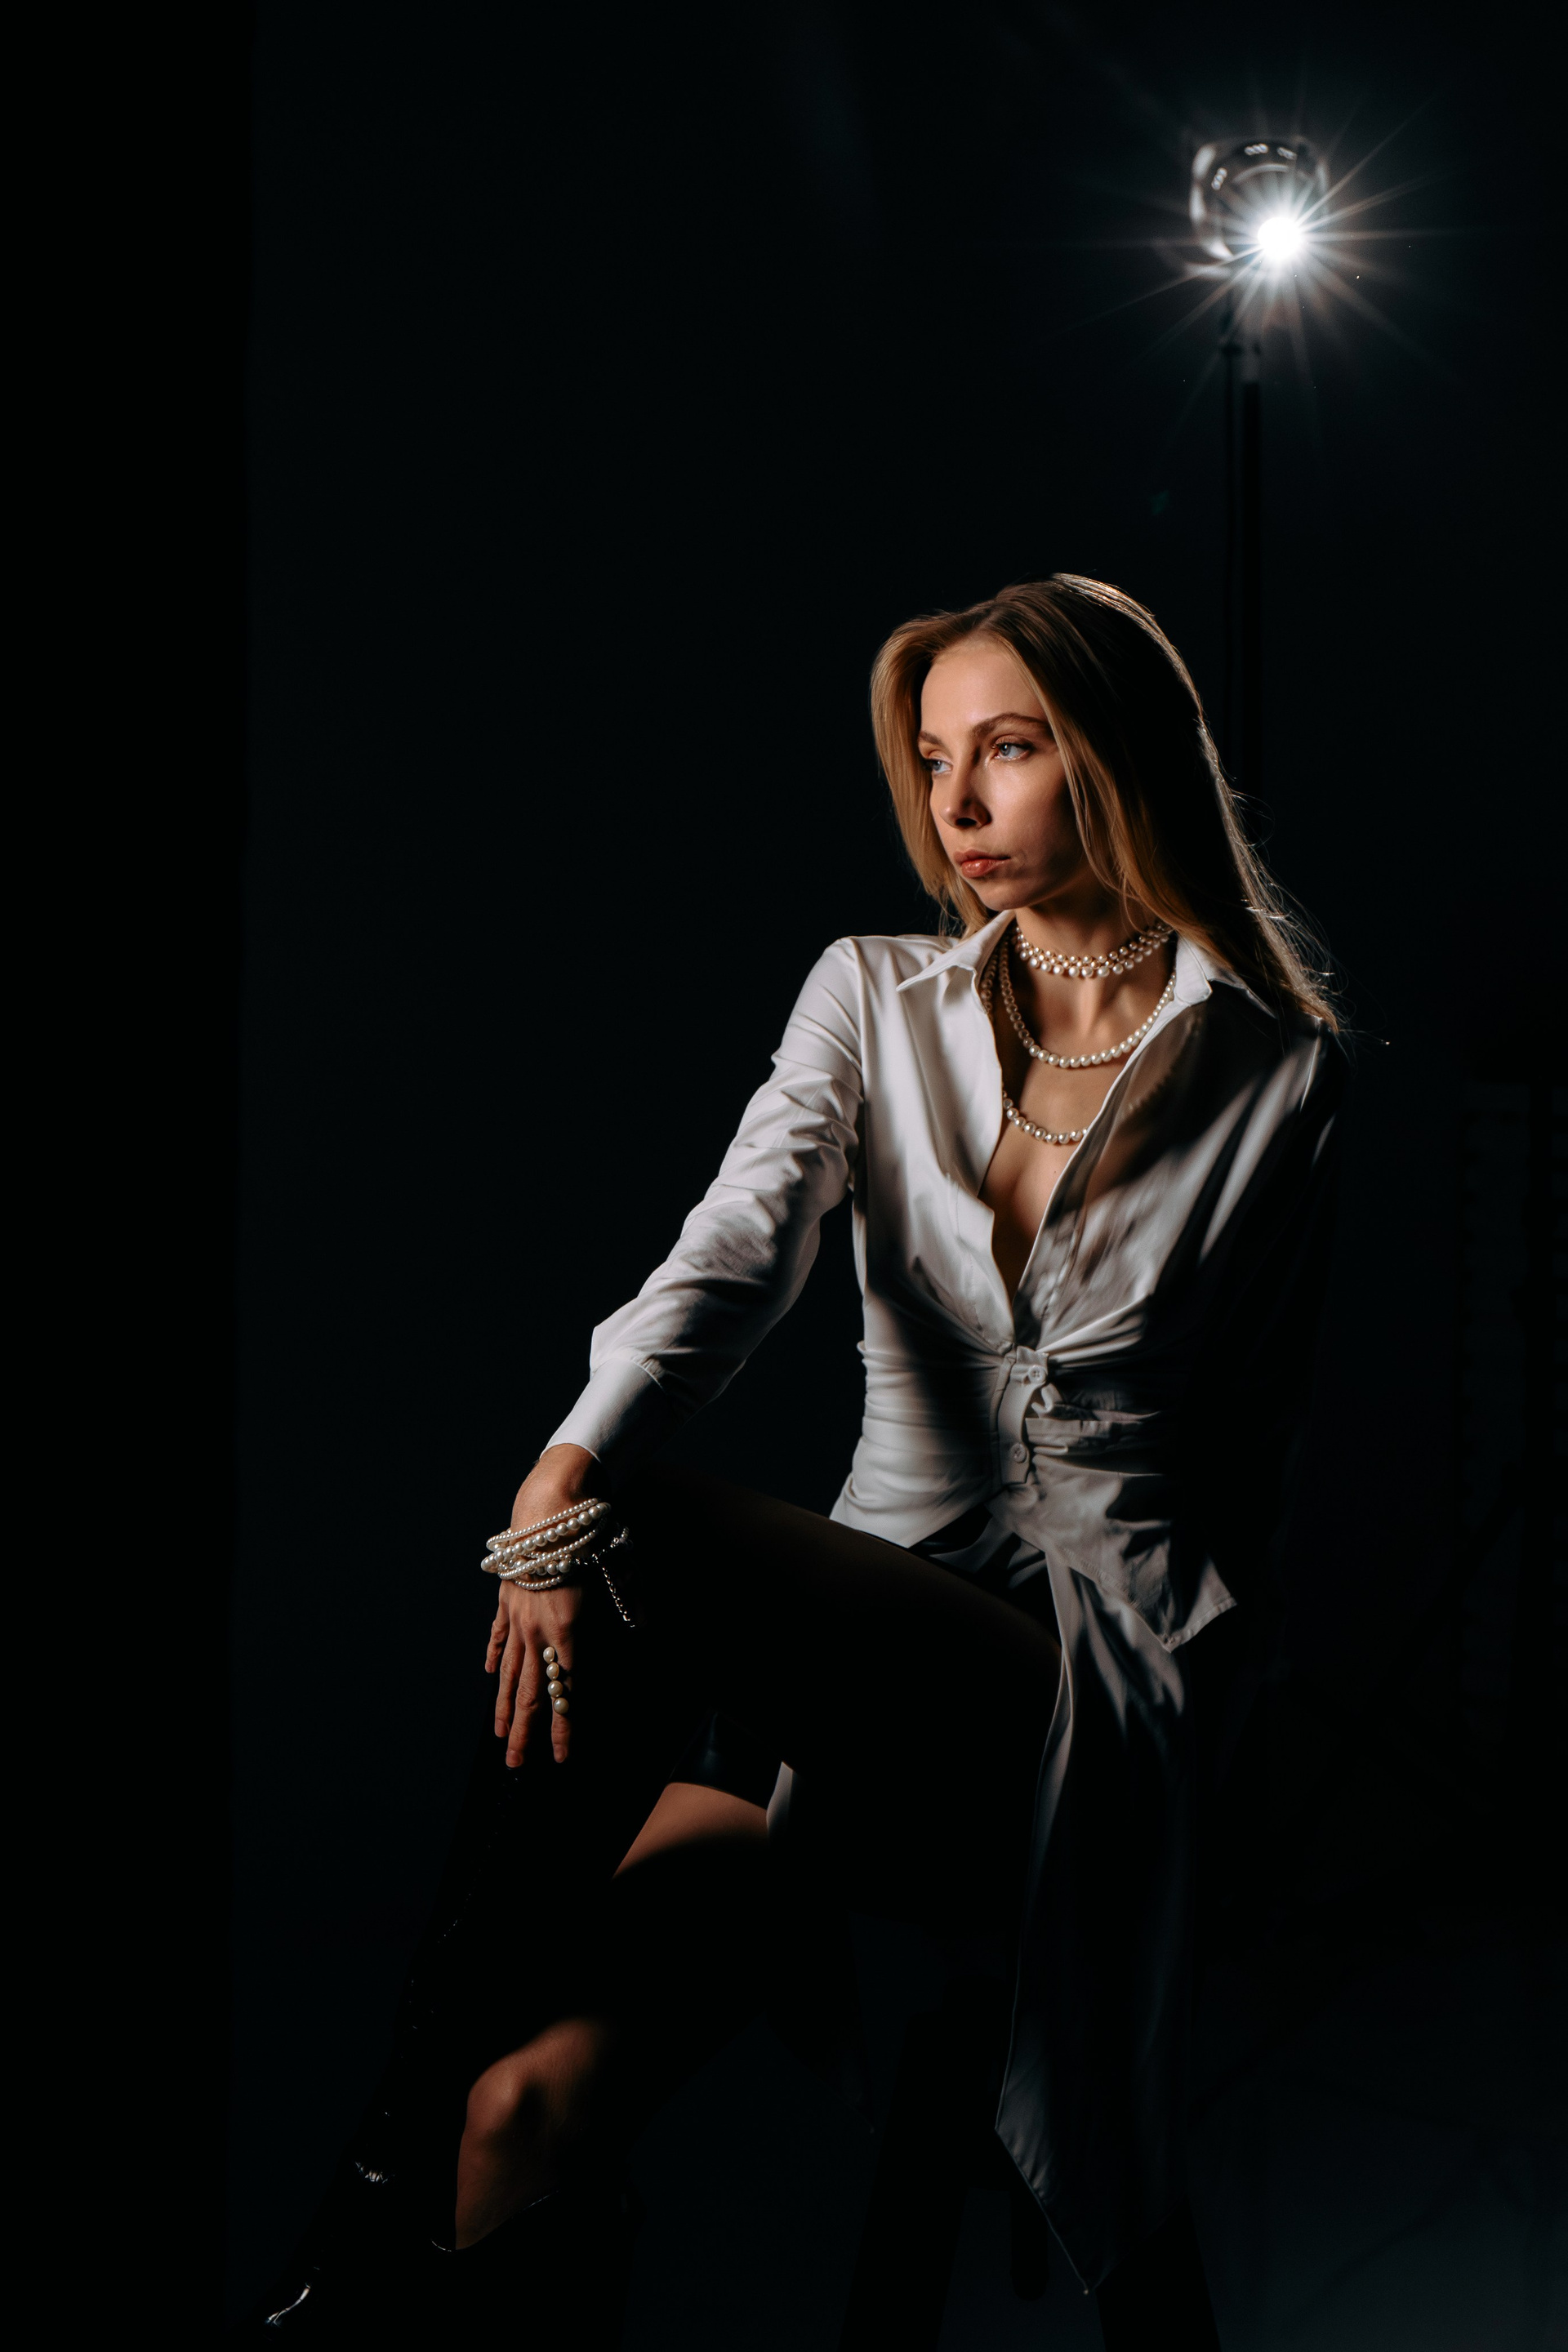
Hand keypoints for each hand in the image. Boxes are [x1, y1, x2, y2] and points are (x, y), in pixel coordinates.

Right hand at [485, 1444, 605, 1766]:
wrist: (548, 1505)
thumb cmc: (587, 1534)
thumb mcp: (618, 1568)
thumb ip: (630, 1599)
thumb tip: (646, 1623)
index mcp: (568, 1629)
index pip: (566, 1690)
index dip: (564, 1727)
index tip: (562, 1758)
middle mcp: (538, 1630)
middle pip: (530, 1692)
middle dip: (525, 1732)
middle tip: (517, 1766)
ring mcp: (517, 1616)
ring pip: (509, 1671)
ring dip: (505, 1707)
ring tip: (500, 1737)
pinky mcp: (506, 1598)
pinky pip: (498, 1636)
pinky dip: (494, 1658)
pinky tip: (489, 1677)